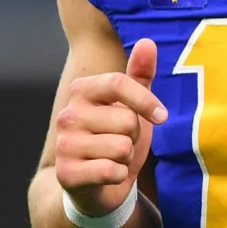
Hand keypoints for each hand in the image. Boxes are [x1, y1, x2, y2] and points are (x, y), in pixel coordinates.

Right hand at [55, 40, 167, 216]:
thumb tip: (148, 42)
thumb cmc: (116, 139)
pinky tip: (109, 175)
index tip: (162, 116)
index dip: (146, 101)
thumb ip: (140, 76)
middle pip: (126, 119)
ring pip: (122, 147)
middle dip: (133, 136)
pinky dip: (119, 176)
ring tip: (113, 159)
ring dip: (126, 158)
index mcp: (81, 91)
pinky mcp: (67, 174)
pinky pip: (112, 171)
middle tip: (121, 143)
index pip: (119, 83)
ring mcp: (64, 145)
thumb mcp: (132, 107)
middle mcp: (67, 115)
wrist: (96, 185)